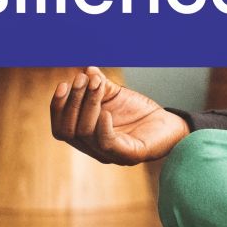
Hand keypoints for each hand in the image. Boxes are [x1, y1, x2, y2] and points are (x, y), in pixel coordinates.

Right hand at [49, 66, 188, 164]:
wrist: (168, 124)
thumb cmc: (138, 112)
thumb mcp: (115, 95)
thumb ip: (99, 85)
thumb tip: (87, 70)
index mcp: (85, 136)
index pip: (60, 127)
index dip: (57, 107)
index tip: (64, 84)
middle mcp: (93, 149)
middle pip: (67, 130)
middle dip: (72, 102)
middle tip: (82, 80)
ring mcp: (110, 155)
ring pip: (85, 133)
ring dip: (88, 105)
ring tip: (97, 85)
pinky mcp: (129, 155)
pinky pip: (107, 144)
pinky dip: (103, 127)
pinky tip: (107, 111)